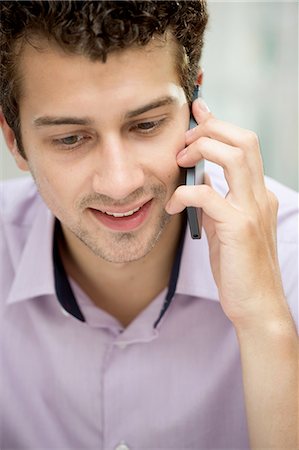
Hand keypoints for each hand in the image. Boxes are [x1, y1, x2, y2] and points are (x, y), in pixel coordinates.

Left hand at [166, 99, 287, 326]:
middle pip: (244, 140)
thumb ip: (215, 201)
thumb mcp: (224, 227)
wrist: (256, 304)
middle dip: (210, 130)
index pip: (244, 145)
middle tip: (183, 142)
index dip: (219, 123)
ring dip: (202, 150)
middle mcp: (259, 196)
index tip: (198, 110)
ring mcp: (252, 210)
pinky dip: (185, 193)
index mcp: (256, 194)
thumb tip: (200, 178)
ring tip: (180, 162)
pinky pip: (208, 195)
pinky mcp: (239, 229)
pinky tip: (172, 206)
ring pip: (235, 156)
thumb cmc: (238, 267)